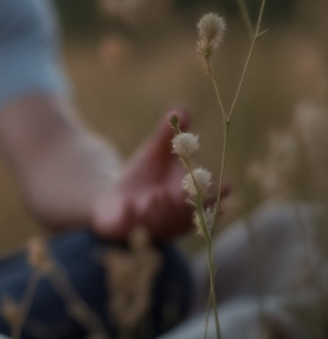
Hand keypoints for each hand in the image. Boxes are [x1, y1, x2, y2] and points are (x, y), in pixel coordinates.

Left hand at [92, 109, 225, 242]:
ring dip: (161, 211)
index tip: (227, 186)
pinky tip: (130, 206)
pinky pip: (130, 228)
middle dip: (186, 203)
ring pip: (161, 224)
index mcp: (186, 199)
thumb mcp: (155, 154)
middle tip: (185, 190)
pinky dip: (132, 218)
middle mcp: (173, 218)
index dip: (218, 194)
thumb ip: (168, 135)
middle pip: (185, 213)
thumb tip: (181, 108)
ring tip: (158, 195)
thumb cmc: (142, 178)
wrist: (111, 201)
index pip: (208, 198)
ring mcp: (150, 227)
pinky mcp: (125, 230)